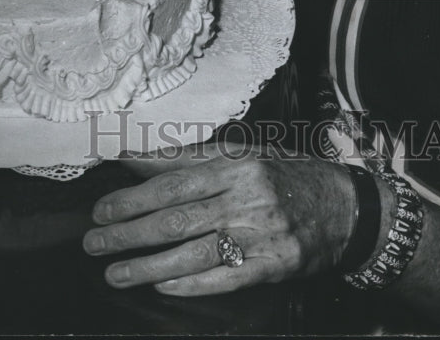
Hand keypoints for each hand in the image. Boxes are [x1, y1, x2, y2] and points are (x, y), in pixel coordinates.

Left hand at [83, 145, 354, 294]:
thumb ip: (189, 158)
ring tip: (114, 273)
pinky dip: (190, 283)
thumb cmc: (284, 174)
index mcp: (236, 164)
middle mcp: (247, 198)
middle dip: (128, 233)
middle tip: (93, 242)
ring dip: (147, 265)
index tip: (101, 208)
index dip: (133, 197)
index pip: (173, 182)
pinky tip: (162, 285)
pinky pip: (225, 278)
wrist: (346, 206)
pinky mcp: (274, 266)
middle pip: (176, 218)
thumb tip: (134, 157)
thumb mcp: (242, 154)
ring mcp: (262, 234)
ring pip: (193, 252)